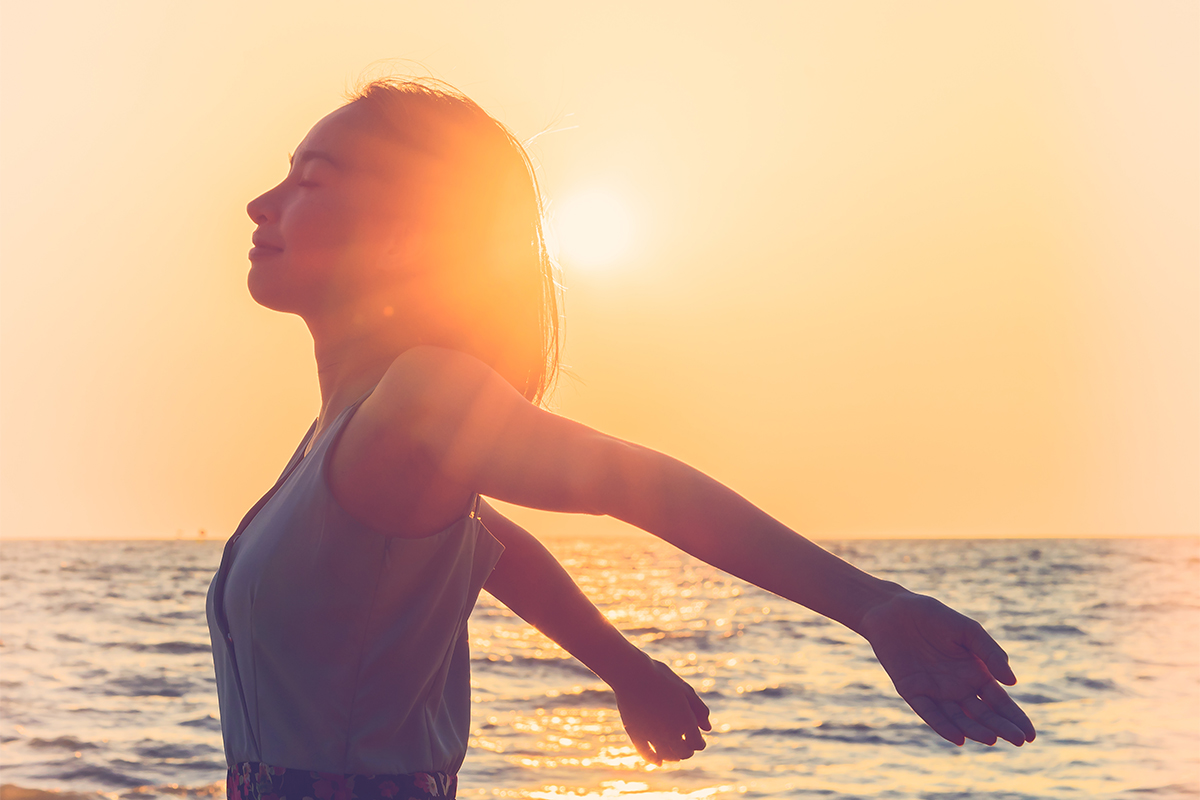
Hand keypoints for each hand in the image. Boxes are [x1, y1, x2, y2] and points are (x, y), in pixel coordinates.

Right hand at [611, 656, 711, 765]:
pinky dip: (654, 759)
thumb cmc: (661, 677)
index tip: (698, 739)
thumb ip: (699, 710)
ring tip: (674, 753)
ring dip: (673, 756)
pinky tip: (658, 761)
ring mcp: (652, 735)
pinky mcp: (637, 735)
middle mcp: (670, 732)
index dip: (700, 743)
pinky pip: (647, 754)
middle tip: (687, 746)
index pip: (697, 743)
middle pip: (683, 753)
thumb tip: (708, 729)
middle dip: (687, 751)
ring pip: (666, 756)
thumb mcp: (685, 690)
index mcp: (685, 721)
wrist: (632, 673)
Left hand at [859, 590, 1035, 746]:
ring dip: (975, 729)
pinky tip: (959, 737)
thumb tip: (1012, 682)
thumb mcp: (968, 631)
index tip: (1031, 735)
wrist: (894, 609)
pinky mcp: (912, 691)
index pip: (999, 702)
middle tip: (1018, 740)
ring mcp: (935, 691)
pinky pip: (929, 713)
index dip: (1015, 718)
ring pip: (958, 718)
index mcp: (975, 673)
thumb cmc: (934, 617)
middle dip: (1001, 727)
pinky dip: (943, 726)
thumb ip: (990, 653)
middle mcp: (957, 687)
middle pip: (983, 714)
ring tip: (992, 738)